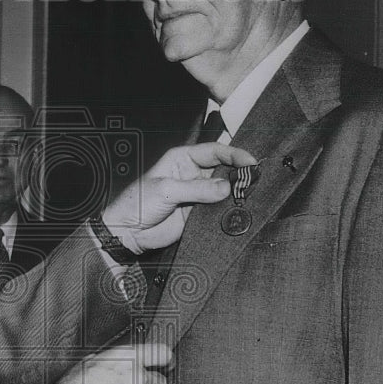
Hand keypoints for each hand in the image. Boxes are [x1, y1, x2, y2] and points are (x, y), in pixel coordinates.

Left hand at [101, 142, 257, 252]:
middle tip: (255, 180)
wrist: (127, 232)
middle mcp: (192, 174)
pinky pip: (219, 209)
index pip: (214, 151)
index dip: (234, 154)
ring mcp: (198, 194)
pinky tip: (241, 209)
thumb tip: (226, 187)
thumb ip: (196, 189)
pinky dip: (230, 209)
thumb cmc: (137, 203)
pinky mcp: (199, 213)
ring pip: (224, 189)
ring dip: (237, 192)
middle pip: (223, 169)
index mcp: (182, 159)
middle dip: (239, 173)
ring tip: (252, 195)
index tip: (250, 162)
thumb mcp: (166, 191)